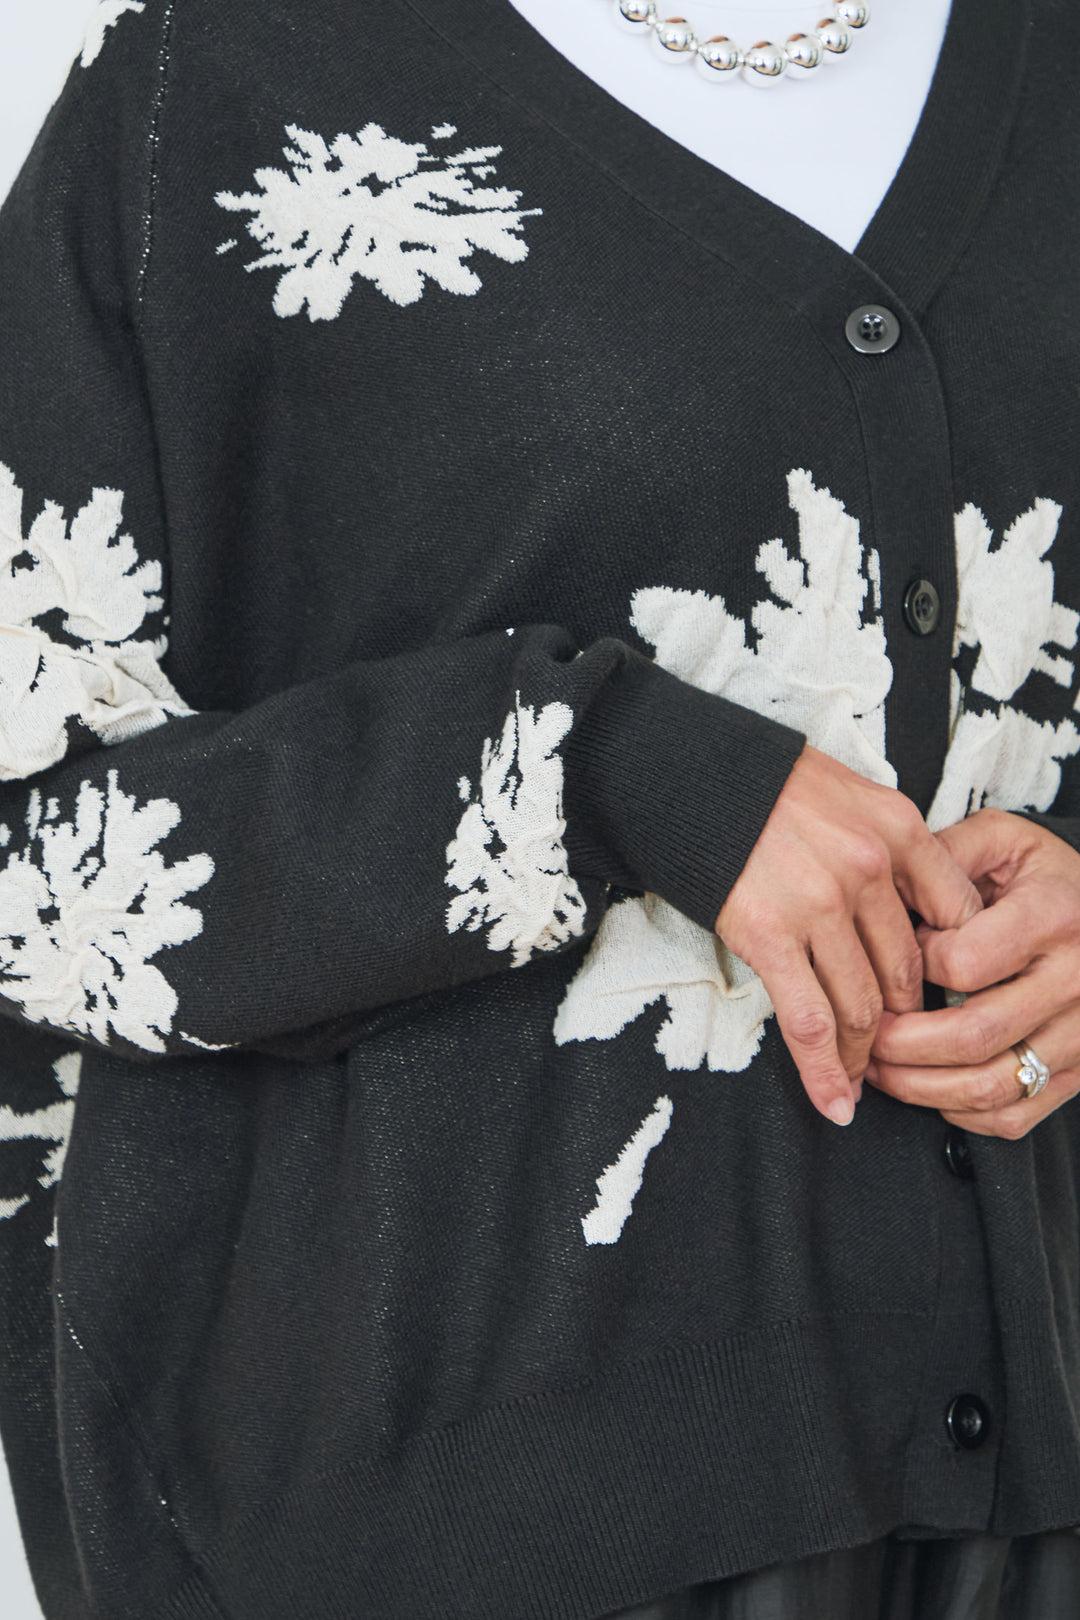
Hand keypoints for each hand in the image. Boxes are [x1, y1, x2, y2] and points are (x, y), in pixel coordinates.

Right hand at [715, 745, 982, 1127]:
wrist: (687, 776)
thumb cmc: (764, 785)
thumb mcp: (852, 792)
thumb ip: (892, 845)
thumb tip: (917, 907)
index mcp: (898, 829)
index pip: (956, 916)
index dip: (952, 969)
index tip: (939, 996)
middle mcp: (868, 868)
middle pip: (906, 972)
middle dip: (905, 1023)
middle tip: (897, 1051)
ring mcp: (819, 904)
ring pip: (863, 1006)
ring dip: (865, 1055)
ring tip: (862, 1080)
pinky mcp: (768, 935)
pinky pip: (808, 1020)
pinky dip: (824, 1071)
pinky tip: (836, 1102)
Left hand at [866, 809, 1079, 1138]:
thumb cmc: (1048, 878)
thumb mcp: (1002, 840)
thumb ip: (943, 855)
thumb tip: (883, 889)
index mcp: (1052, 918)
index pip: (961, 963)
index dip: (910, 968)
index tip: (889, 961)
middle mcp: (1074, 982)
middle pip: (971, 1036)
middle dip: (898, 1044)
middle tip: (861, 1033)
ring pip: (990, 1087)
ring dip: (919, 1087)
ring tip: (879, 1067)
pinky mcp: (1079, 1073)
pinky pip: (1014, 1115)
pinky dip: (961, 1114)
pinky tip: (928, 1087)